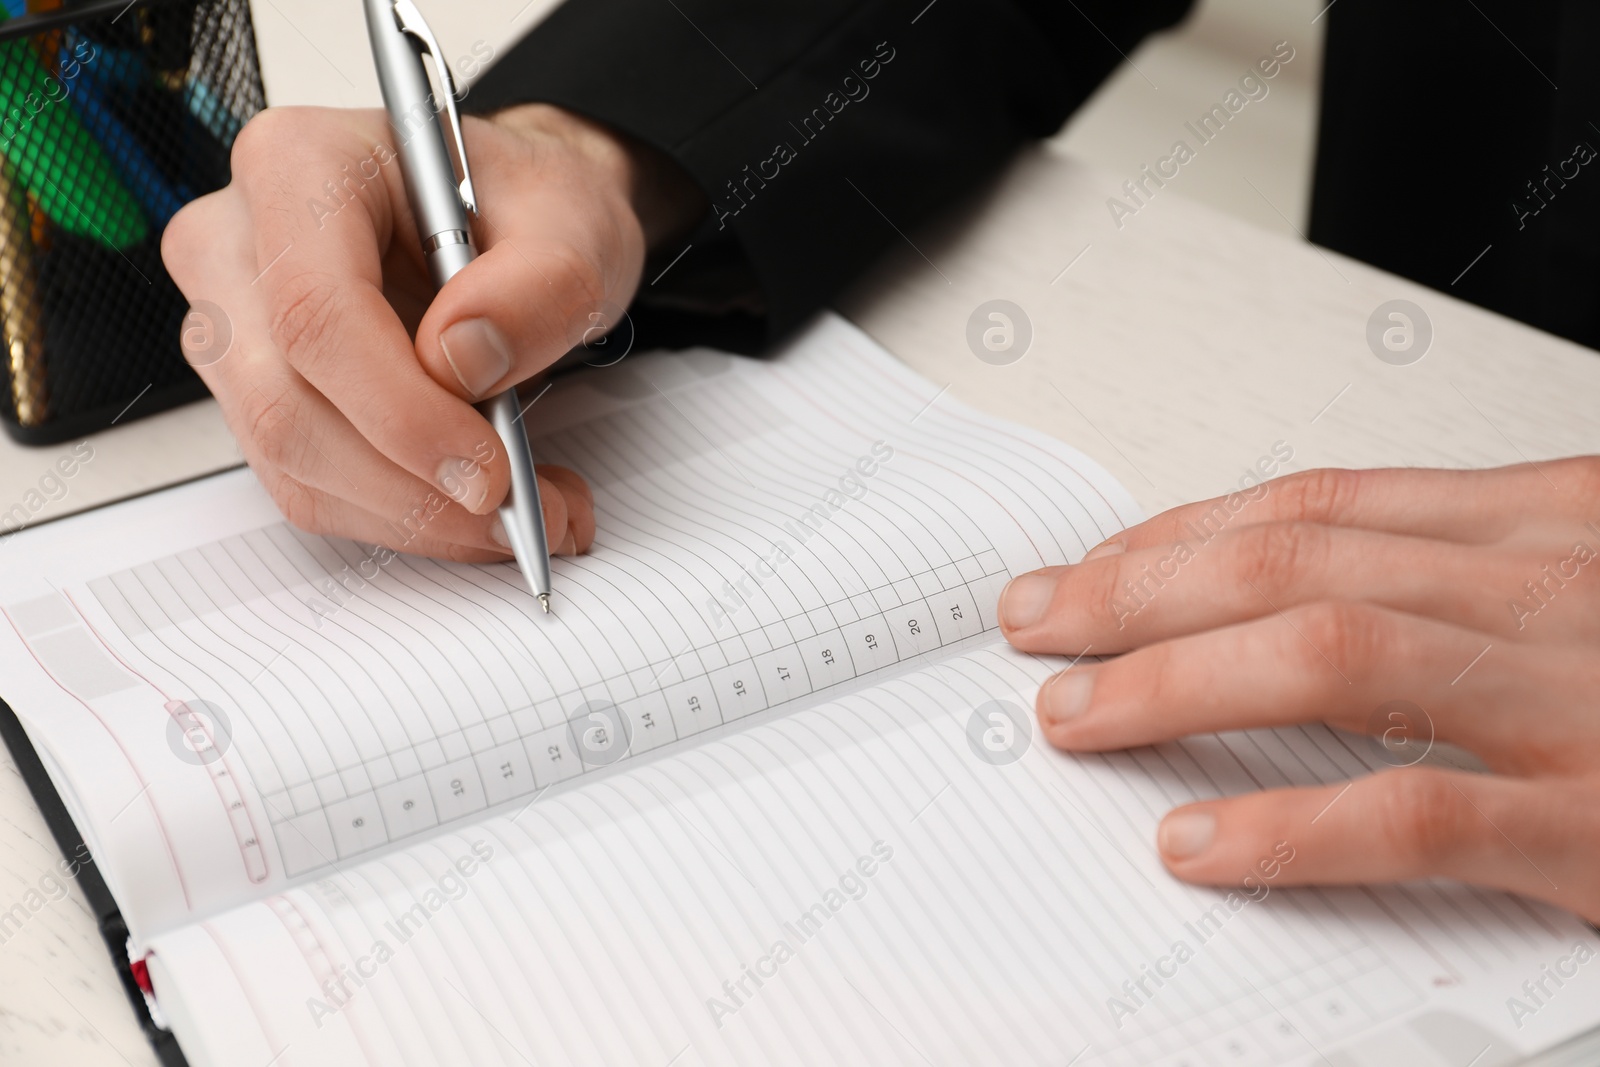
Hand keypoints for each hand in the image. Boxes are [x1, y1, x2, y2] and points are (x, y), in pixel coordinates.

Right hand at [162, 103, 701, 558]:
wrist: (515, 221)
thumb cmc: (528, 206)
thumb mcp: (575, 223)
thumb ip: (537, 285)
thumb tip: (462, 362)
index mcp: (298, 163)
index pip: (315, 310)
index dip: (399, 411)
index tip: (490, 471)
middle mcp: (237, 240)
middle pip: (287, 402)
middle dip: (413, 484)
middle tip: (527, 512)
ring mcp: (232, 324)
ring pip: (294, 460)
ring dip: (417, 513)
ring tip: (531, 510)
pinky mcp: (256, 393)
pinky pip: (310, 484)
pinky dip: (404, 515)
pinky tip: (480, 507)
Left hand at [999, 459, 1599, 922]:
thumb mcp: (1592, 576)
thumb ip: (1469, 575)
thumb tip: (1310, 593)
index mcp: (1544, 524)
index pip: (1316, 509)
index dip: (1181, 535)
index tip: (1093, 567)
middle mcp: (1547, 589)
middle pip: (1292, 564)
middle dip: (1139, 592)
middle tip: (1038, 626)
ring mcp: (1574, 700)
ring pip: (1330, 656)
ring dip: (1176, 683)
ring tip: (1075, 717)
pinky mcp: (1599, 823)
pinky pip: (1417, 814)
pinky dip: (1292, 827)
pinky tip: (1197, 843)